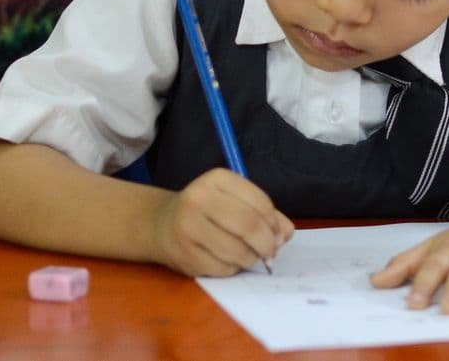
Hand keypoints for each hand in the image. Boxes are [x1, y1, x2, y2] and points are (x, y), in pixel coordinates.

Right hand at [148, 168, 292, 276]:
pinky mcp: (184, 255)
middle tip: (271, 252)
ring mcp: (188, 228)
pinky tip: (227, 261)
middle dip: (267, 244)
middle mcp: (199, 199)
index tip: (278, 235)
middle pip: (248, 225)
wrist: (161, 224)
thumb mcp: (235, 200)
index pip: (259, 202)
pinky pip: (223, 268)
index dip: (274, 223)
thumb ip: (265, 213)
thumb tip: (286, 233)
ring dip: (251, 258)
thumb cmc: (207, 211)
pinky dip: (233, 268)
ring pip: (237, 250)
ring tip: (248, 255)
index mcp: (217, 179)